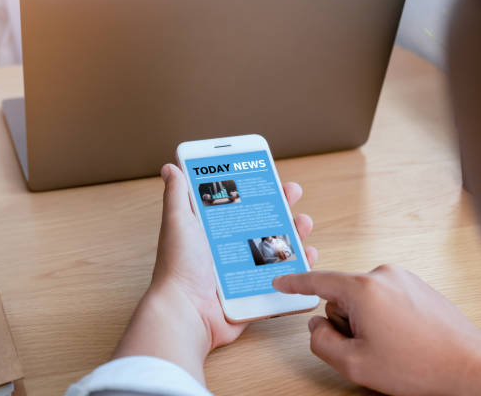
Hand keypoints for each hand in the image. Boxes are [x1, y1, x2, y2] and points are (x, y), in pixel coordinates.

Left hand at [113, 163, 317, 382]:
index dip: (254, 188)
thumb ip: (177, 194)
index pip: (237, 203)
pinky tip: (308, 255)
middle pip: (261, 222)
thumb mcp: (178, 222)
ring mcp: (244, 271)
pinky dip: (299, 266)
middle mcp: (229, 248)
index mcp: (211, 231)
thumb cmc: (179, 267)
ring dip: (294, 232)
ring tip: (303, 222)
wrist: (187, 312)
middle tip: (292, 193)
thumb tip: (171, 168)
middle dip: (280, 205)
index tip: (268, 173)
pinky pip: (282, 277)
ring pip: (276, 248)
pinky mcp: (255, 292)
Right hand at [273, 265, 480, 394]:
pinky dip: (384, 316)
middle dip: (347, 321)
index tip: (280, 281)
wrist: (469, 365)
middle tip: (369, 346)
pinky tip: (403, 337)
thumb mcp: (355, 363)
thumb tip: (317, 326)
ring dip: (367, 320)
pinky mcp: (415, 284)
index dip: (294, 283)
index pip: (317, 281)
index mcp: (363, 289)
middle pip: (341, 296)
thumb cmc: (419, 364)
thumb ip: (322, 342)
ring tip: (392, 343)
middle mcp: (381, 275)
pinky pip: (383, 297)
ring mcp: (401, 278)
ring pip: (363, 298)